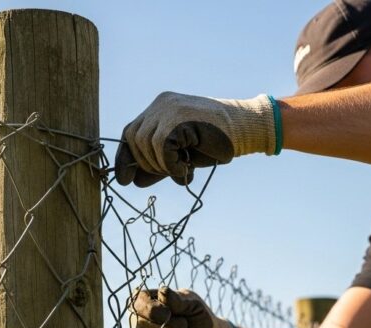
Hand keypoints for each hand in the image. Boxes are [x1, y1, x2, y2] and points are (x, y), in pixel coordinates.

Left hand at [114, 92, 279, 186]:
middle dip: (145, 162)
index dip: (125, 156)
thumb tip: (133, 181)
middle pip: (134, 137)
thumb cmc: (215, 141)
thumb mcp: (182, 153)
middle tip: (166, 173)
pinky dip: (171, 164)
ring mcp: (170, 109)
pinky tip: (185, 169)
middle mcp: (162, 104)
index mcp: (160, 107)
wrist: (245, 129)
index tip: (124, 179)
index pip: (131, 131)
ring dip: (160, 165)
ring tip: (180, 170)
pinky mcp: (180, 120)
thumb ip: (158, 163)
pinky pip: (162, 147)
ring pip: (147, 143)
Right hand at [129, 286, 236, 327]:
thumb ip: (178, 299)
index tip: (169, 313)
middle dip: (169, 327)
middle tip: (185, 325)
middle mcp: (136, 322)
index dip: (154, 311)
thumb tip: (163, 292)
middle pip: (140, 326)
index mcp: (144, 302)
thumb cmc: (197, 316)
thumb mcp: (192, 303)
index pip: (137, 304)